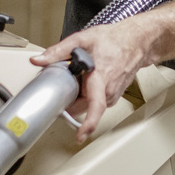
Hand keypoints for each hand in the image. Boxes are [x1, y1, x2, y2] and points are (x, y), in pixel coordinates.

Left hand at [31, 20, 154, 141]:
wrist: (136, 42)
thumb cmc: (115, 40)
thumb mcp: (82, 39)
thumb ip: (58, 51)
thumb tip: (38, 60)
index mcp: (101, 77)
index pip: (96, 106)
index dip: (88, 124)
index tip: (80, 136)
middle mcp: (109, 91)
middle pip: (82, 107)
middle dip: (68, 98)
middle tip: (64, 81)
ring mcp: (112, 96)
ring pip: (87, 106)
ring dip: (77, 96)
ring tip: (79, 76)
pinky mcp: (113, 97)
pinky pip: (93, 102)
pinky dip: (86, 94)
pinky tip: (88, 79)